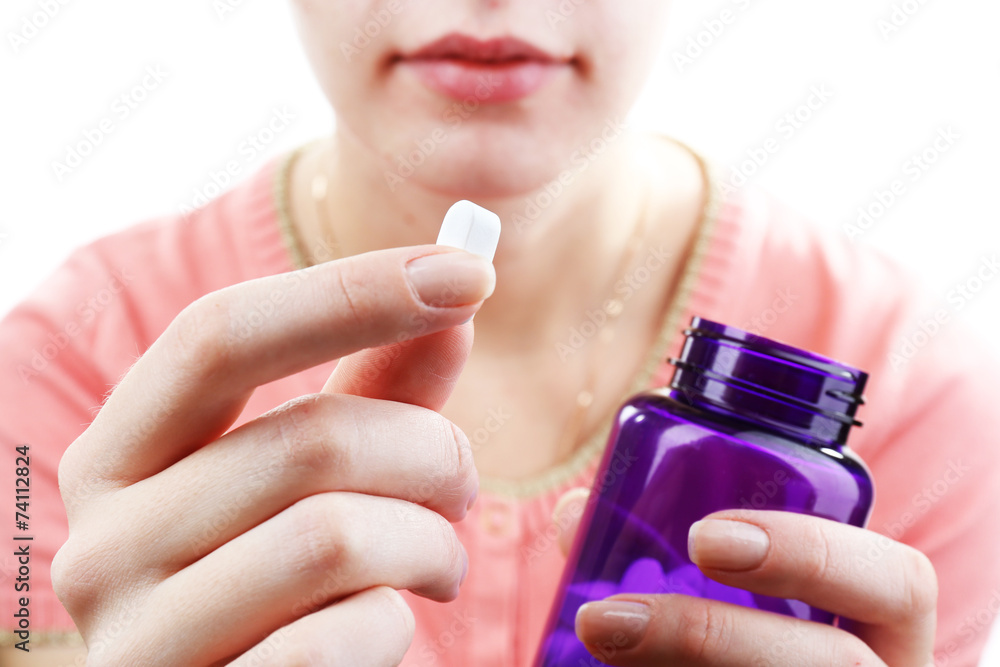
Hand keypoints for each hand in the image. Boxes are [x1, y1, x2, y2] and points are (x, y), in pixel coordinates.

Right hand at [52, 246, 495, 665]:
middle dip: (431, 454)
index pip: (218, 334)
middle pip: (307, 439)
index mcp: (120, 455)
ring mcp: (139, 640)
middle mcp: (102, 542)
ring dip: (430, 544)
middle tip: (463, 486)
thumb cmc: (284, 587)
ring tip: (438, 563)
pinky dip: (394, 625)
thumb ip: (376, 389)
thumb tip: (454, 293)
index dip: (353, 292)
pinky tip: (386, 627)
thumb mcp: (319, 476)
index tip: (471, 273)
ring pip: (334, 538)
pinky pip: (339, 639)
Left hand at [553, 490, 937, 665]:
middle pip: (837, 666)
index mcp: (884, 640)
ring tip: (594, 642)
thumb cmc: (741, 651)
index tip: (702, 538)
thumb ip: (661, 562)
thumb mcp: (725, 613)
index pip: (900, 584)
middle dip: (711, 635)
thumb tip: (574, 514)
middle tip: (607, 617)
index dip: (811, 551)